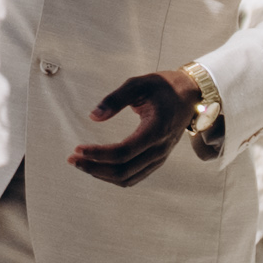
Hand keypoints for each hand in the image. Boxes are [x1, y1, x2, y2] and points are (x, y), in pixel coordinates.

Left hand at [71, 73, 190, 187]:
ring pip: (128, 178)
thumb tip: (93, 116)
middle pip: (123, 171)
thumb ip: (115, 98)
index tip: (78, 148)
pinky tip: (97, 167)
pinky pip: (134, 176)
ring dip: (101, 174)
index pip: (123, 152)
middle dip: (94, 168)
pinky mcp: (157, 160)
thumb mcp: (139, 83)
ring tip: (81, 163)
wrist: (190, 96)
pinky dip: (113, 176)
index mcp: (156, 130)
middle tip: (72, 159)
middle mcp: (159, 149)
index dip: (98, 154)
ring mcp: (160, 158)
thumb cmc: (164, 87)